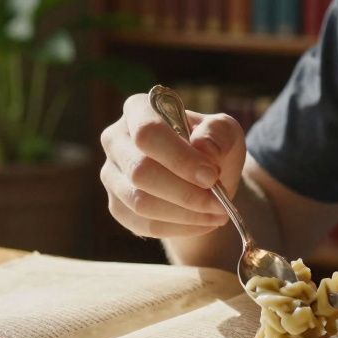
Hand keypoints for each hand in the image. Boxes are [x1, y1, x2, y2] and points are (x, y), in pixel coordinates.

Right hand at [100, 93, 246, 238]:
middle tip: (220, 202)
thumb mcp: (225, 132)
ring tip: (218, 213)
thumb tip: (203, 149)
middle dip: (185, 192)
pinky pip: (144, 224)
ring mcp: (112, 175)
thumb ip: (218, 134)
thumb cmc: (211, 147)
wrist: (202, 178)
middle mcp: (115, 140)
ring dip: (185, 213)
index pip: (147, 132)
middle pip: (139, 171)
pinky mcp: (117, 206)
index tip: (212, 176)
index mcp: (137, 110)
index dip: (179, 158)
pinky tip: (203, 222)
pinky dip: (179, 227)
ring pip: (140, 202)